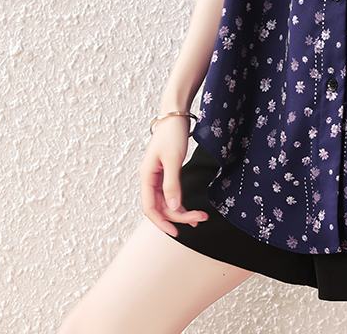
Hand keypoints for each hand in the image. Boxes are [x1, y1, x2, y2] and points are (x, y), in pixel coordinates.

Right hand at [138, 116, 208, 236]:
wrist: (176, 114)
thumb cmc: (172, 133)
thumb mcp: (174, 160)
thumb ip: (172, 184)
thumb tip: (173, 208)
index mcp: (146, 176)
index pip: (149, 208)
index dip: (162, 222)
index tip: (176, 232)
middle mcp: (149, 178)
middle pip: (160, 207)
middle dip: (178, 216)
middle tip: (199, 221)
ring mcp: (157, 176)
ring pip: (167, 201)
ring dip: (181, 211)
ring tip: (200, 217)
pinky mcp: (167, 172)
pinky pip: (171, 193)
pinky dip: (181, 201)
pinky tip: (191, 207)